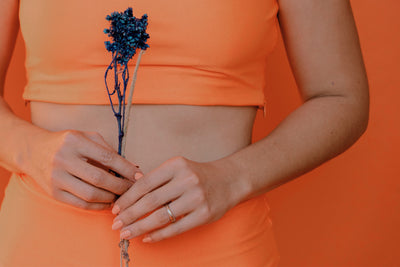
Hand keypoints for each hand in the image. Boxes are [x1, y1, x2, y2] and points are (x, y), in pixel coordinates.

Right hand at [22, 129, 142, 209]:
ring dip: (111, 198)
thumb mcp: (87, 137)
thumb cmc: (67, 143)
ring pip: (90, 194)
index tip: (139, 175)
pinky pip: (81, 204)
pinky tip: (108, 202)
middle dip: (120, 186)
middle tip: (132, 189)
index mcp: (75, 141)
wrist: (33, 151)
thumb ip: (107, 149)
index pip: (107, 157)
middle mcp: (63, 159)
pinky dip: (98, 206)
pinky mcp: (53, 193)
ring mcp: (56, 177)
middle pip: (99, 178)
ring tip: (121, 196)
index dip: (126, 169)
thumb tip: (131, 167)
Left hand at [111, 156, 247, 241]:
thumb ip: (157, 178)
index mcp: (176, 165)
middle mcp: (186, 180)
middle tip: (115, 224)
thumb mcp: (178, 168)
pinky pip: (176, 228)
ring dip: (140, 227)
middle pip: (150, 201)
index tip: (115, 208)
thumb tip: (130, 190)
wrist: (230, 180)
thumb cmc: (198, 174)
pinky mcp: (204, 214)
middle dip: (129, 214)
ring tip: (127, 233)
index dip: (127, 198)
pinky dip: (159, 235)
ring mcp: (197, 197)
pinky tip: (147, 238)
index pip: (145, 183)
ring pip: (161, 216)